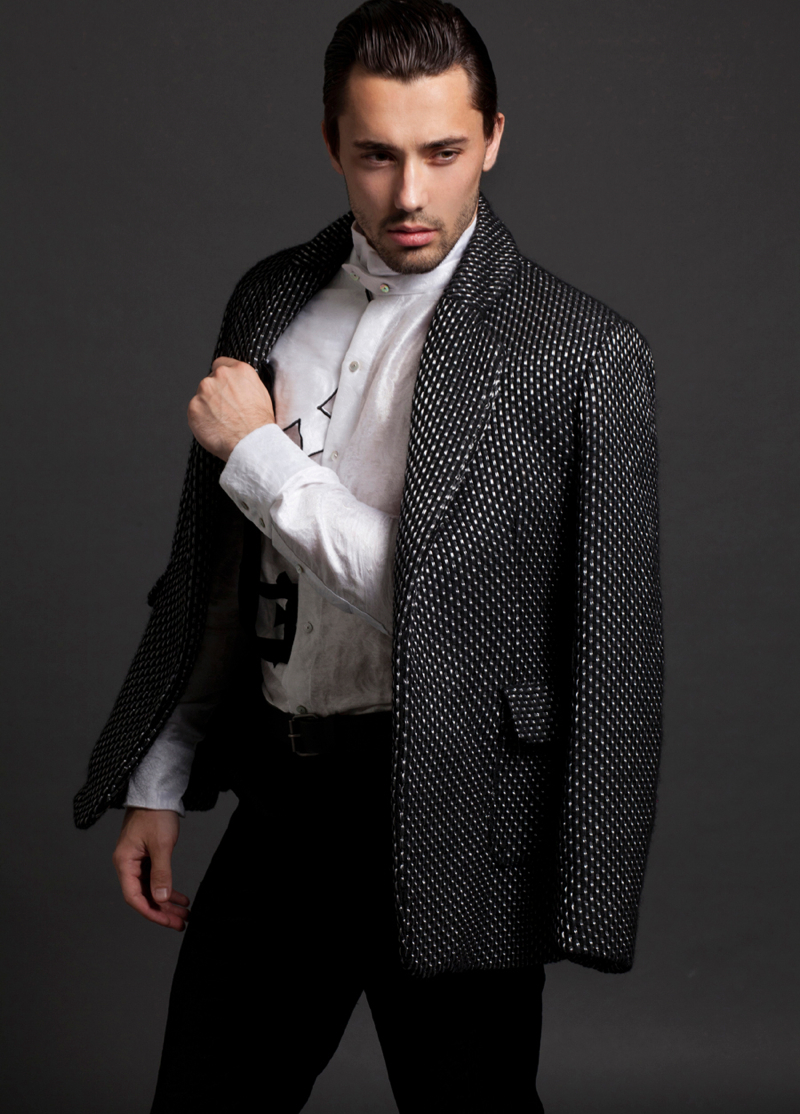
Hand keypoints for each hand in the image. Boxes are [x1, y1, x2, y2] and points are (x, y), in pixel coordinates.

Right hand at [112, 807, 189, 930]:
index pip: (134, 896)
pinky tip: (180, 897)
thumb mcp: (161, 845)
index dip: (151, 912)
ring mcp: (137, 861)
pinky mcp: (146, 856)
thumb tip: (160, 898)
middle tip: (181, 922)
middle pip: (143, 895)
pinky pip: (155, 878)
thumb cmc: (155, 815)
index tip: (168, 921)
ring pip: (151, 888)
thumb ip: (161, 873)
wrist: (157, 792)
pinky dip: (167, 888)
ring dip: (167, 902)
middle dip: (162, 911)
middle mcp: (127, 864)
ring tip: (184, 913)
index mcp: (124, 862)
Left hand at [188, 356, 274, 460]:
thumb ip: (244, 384)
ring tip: (222, 422)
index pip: (221, 364)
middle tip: (226, 411)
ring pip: (202, 397)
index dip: (222, 378)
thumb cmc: (260, 424)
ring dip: (208, 407)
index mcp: (239, 370)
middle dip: (215, 394)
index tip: (223, 387)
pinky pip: (195, 412)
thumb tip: (237, 387)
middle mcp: (220, 376)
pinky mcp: (193, 407)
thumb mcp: (261, 394)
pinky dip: (201, 420)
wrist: (251, 443)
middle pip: (210, 381)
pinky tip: (215, 428)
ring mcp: (204, 391)